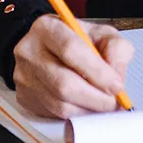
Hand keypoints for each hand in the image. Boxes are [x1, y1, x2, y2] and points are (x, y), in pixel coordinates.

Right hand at [11, 14, 134, 119]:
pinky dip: (77, 115)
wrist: (47, 49)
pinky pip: (54, 113)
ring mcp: (24, 76)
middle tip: (114, 102)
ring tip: (104, 105)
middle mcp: (30, 51)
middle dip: (95, 98)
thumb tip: (116, 76)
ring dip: (88, 109)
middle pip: (63, 83)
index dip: (97, 72)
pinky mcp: (25, 96)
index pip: (71, 50)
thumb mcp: (101, 33)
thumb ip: (116, 49)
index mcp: (48, 28)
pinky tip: (87, 107)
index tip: (117, 85)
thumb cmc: (76, 40)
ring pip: (59, 104)